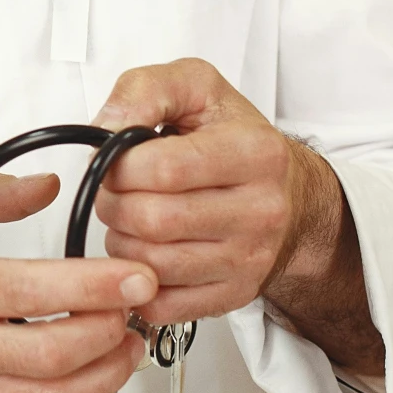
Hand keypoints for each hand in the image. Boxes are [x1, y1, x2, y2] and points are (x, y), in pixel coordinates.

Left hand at [93, 58, 384, 375]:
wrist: (287, 193)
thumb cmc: (233, 137)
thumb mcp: (196, 86)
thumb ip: (146, 90)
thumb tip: (105, 127)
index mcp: (255, 152)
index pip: (164, 169)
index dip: (119, 166)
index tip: (115, 161)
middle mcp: (261, 210)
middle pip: (153, 222)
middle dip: (114, 205)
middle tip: (117, 192)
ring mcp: (250, 259)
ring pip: (152, 266)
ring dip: (122, 243)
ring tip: (131, 220)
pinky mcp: (234, 295)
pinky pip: (163, 306)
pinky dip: (137, 282)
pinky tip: (143, 253)